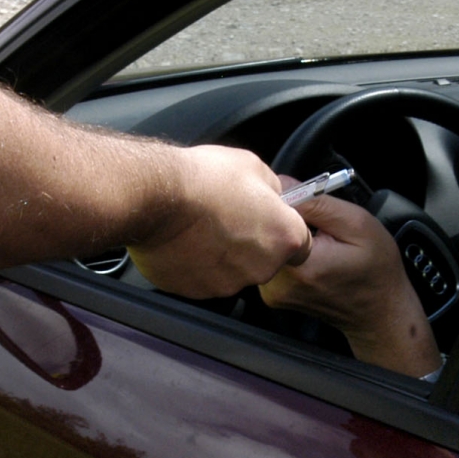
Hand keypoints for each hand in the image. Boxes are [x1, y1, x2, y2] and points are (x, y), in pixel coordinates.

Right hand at [128, 146, 312, 298]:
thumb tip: (271, 196)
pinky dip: (198, 264)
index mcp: (284, 236)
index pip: (301, 244)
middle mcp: (262, 266)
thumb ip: (271, 189)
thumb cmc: (203, 180)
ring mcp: (229, 283)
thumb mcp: (253, 166)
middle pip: (266, 260)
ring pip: (234, 271)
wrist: (156, 198)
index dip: (284, 231)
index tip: (270, 222)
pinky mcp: (199, 291)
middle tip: (230, 219)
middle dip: (252, 243)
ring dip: (224, 255)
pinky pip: (205, 279)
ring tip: (203, 228)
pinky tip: (186, 241)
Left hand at [260, 192, 439, 377]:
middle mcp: (279, 282)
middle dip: (285, 216)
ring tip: (316, 240)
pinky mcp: (272, 295)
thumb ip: (317, 203)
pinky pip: (270, 258)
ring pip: (265, 243)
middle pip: (263, 230)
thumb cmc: (376, 269)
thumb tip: (283, 183)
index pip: (272, 214)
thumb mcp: (357, 224)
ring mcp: (273, 292)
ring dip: (285, 234)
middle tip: (316, 223)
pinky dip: (286, 250)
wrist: (379, 312)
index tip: (308, 201)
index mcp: (300, 265)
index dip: (288, 199)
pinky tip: (309, 254)